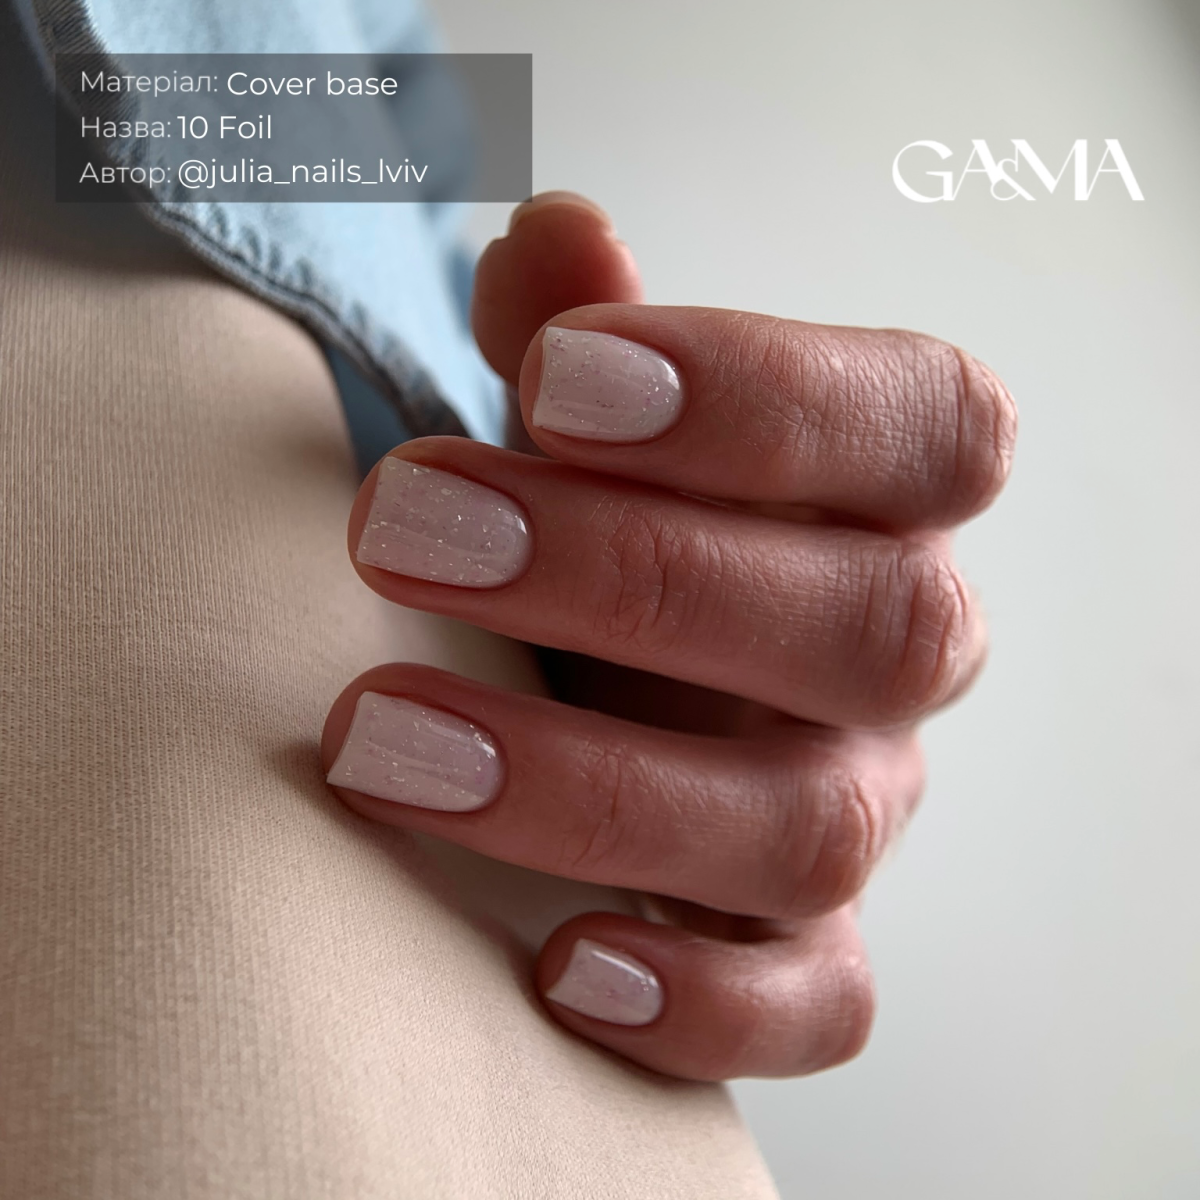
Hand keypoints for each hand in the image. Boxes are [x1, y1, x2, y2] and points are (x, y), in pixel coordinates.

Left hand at [320, 192, 1016, 1080]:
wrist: (613, 690)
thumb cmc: (604, 531)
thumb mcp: (591, 435)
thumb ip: (584, 341)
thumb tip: (550, 239)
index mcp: (886, 500)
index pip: (927, 427)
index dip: (766, 399)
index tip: (556, 380)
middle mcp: (894, 656)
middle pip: (867, 625)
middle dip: (631, 576)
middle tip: (404, 526)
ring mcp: (858, 807)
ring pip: (809, 824)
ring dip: (589, 784)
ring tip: (376, 735)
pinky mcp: (808, 948)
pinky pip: (812, 1003)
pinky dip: (700, 1001)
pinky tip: (552, 966)